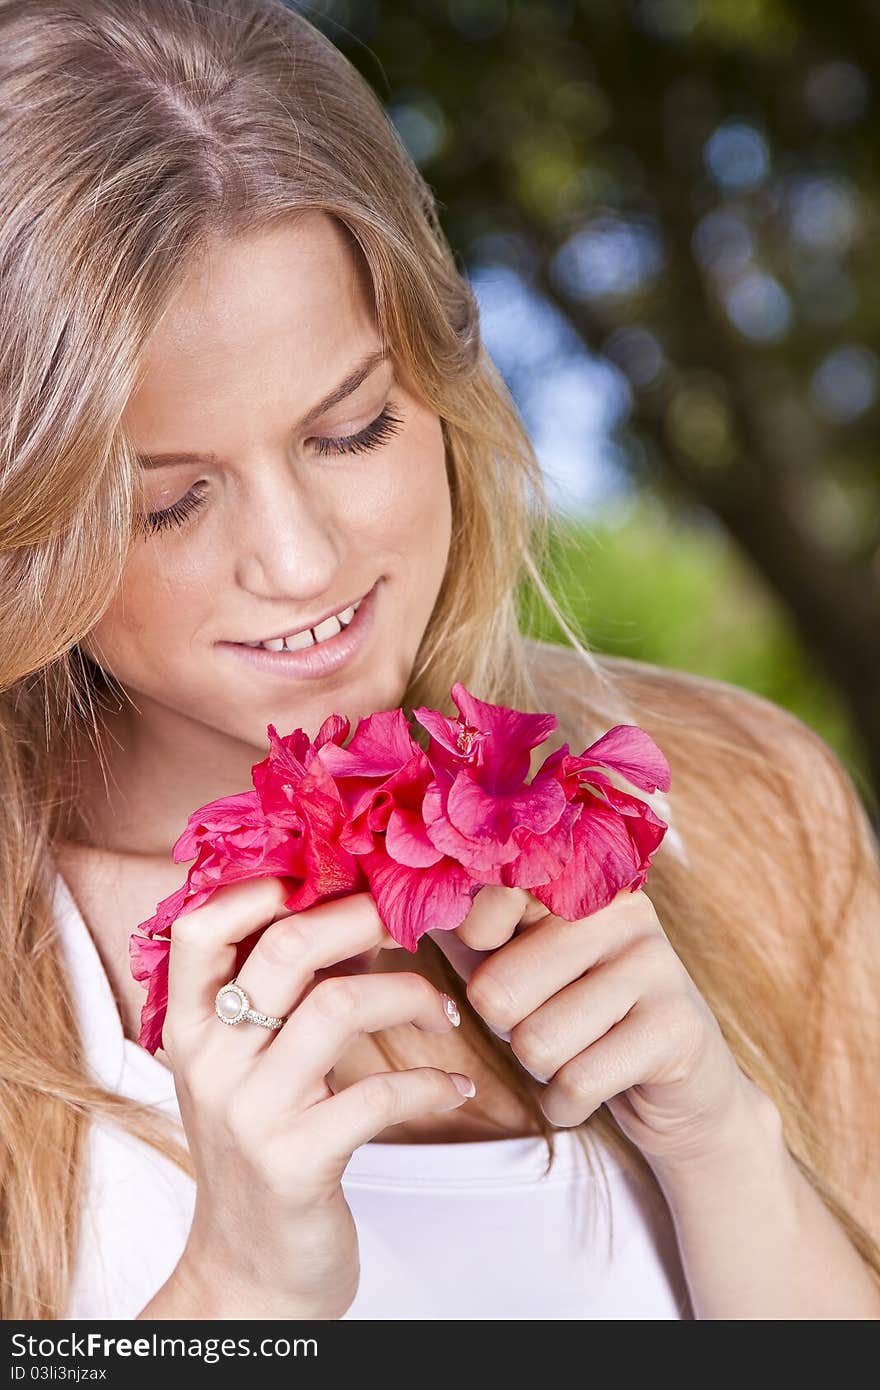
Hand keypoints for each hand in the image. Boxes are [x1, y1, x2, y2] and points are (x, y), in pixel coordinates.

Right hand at [161, 879, 473, 1319]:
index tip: (321, 881)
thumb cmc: (260, 1153)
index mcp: (192, 1031)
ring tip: (443, 1009)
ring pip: (341, 1006)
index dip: (258, 890)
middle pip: (286, 947)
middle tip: (410, 920)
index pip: (200, 931)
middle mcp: (212, 1063)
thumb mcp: (244, 1070)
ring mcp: (252, 1113)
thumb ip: (274, 999)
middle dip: (362, 916)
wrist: (249, 1274)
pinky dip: (432, 1082)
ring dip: (410, 994)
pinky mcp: (298, 1162)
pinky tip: (455, 1087)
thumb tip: (347, 912)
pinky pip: (380, 1094)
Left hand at [429, 884, 769, 1173]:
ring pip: (535, 1042)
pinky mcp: (678, 1028)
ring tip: (576, 1048)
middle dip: (507, 1029)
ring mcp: (658, 964)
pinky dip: (567, 1104)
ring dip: (540, 1070)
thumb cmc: (572, 1010)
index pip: (483, 902)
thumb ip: (464, 921)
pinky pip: (576, 1082)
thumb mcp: (510, 956)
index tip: (507, 959)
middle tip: (549, 1019)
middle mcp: (622, 908)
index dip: (476, 949)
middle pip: (497, 991)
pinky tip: (594, 1086)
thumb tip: (399, 893)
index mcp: (577, 878)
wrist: (677, 1089)